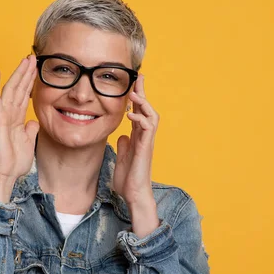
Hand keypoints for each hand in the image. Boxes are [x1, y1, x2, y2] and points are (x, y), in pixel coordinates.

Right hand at [0, 56, 38, 201]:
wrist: (5, 175)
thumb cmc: (13, 162)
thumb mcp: (27, 143)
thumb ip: (30, 130)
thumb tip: (33, 122)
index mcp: (16, 119)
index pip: (24, 95)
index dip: (30, 81)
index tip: (36, 68)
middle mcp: (9, 115)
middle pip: (18, 89)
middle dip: (25, 73)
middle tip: (33, 56)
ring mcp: (2, 117)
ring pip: (10, 90)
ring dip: (17, 74)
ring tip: (25, 60)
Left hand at [113, 74, 159, 236]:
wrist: (134, 195)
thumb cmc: (129, 180)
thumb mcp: (122, 158)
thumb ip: (123, 146)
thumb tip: (122, 136)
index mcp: (138, 138)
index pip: (139, 113)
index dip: (138, 98)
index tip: (134, 83)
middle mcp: (144, 138)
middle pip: (148, 110)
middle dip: (143, 93)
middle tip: (138, 79)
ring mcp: (146, 143)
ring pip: (151, 116)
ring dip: (143, 104)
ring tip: (133, 94)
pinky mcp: (145, 149)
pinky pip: (147, 130)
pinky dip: (140, 120)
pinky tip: (131, 116)